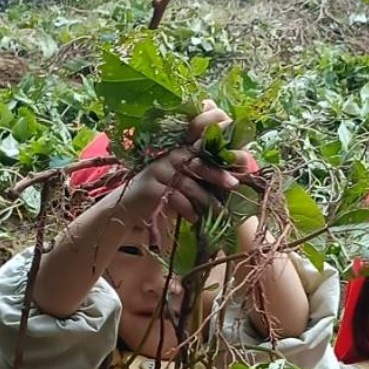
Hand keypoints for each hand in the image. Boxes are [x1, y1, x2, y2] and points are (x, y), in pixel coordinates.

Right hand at [113, 102, 243, 226]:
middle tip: (234, 184)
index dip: (220, 157)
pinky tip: (195, 218)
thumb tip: (232, 183)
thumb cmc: (161, 197)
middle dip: (218, 174)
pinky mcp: (150, 188)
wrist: (129, 209)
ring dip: (206, 199)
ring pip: (189, 184)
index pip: (202, 150)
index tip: (239, 164)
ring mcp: (158, 171)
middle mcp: (169, 157)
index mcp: (179, 153)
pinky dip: (188, 209)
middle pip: (198, 163)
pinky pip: (175, 198)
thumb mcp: (182, 184)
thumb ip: (201, 179)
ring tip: (219, 212)